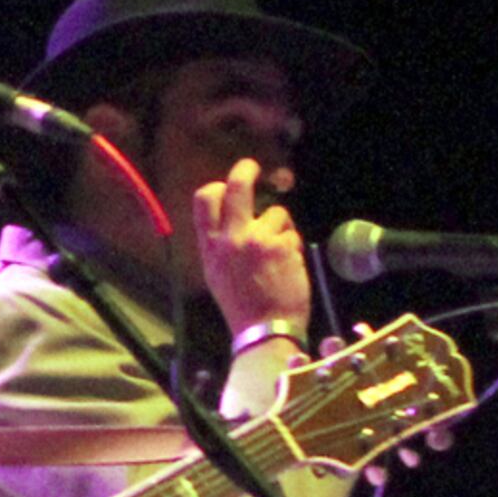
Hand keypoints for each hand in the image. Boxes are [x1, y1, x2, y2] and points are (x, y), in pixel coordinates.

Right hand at [191, 158, 310, 338]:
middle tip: (252, 167)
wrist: (264, 329)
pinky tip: (287, 267)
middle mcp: (230, 238)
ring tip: (278, 256)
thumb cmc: (242, 305)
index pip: (205, 200)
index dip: (218, 187)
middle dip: (245, 171)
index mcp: (210, 246)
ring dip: (281, 229)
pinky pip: (291, 233)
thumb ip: (220, 245)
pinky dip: (292, 247)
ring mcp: (257, 239)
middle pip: (237, 187)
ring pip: (275, 214)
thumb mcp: (216, 274)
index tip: (228, 184)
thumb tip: (231, 219)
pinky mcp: (281, 245)